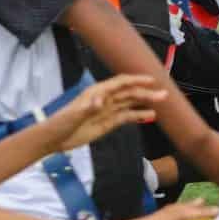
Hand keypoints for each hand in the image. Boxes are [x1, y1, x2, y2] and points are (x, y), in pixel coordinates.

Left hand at [49, 73, 165, 149]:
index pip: (121, 83)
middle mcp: (105, 99)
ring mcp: (107, 111)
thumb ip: (88, 108)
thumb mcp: (73, 115)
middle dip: (146, 92)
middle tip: (164, 95)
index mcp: (97, 92)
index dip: (136, 80)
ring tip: (162, 102)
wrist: (54, 138)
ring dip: (145, 102)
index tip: (152, 80)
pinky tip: (151, 116)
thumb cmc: (61, 123)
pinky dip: (139, 115)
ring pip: (130, 103)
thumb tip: (101, 102)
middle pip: (129, 93)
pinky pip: (126, 117)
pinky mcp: (108, 123)